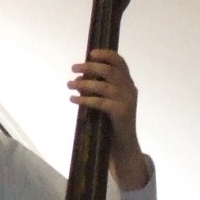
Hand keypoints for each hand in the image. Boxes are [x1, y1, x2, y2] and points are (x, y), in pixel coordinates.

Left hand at [70, 49, 149, 190]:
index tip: (91, 53)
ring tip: (69, 84)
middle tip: (73, 68)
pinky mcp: (121, 114)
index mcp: (128, 84)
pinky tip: (73, 99)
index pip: (120, 63)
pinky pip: (100, 102)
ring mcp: (127, 101)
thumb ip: (98, 90)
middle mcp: (130, 90)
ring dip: (84, 83)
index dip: (106, 55)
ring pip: (105, 85)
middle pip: (110, 71)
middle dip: (90, 67)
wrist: (123, 146)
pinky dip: (85, 99)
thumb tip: (77, 80)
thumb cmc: (111, 123)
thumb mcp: (107, 102)